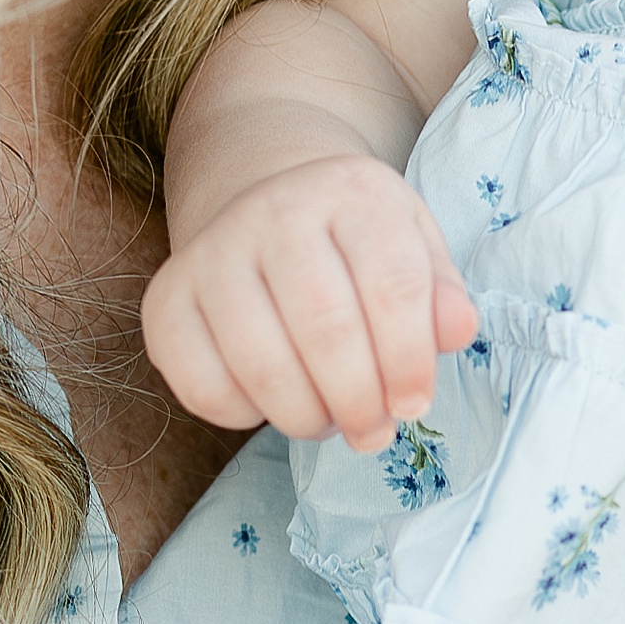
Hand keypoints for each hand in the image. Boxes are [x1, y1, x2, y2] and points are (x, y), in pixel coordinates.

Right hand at [140, 155, 480, 446]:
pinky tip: (271, 402)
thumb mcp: (413, 245)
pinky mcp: (166, 298)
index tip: (414, 404)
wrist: (265, 200)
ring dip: (306, 417)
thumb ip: (440, 292)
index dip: (409, 362)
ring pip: (262, 365)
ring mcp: (212, 251)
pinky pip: (203, 385)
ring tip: (330, 421)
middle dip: (360, 402)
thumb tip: (457, 330)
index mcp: (351, 191)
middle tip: (374, 432)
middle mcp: (275, 209)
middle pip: (326, 330)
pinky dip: (245, 416)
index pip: (392, 285)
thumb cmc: (354, 242)